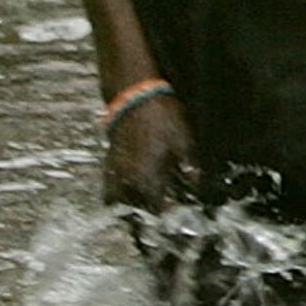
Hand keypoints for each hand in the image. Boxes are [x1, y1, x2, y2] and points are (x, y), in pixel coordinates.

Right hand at [102, 91, 197, 214]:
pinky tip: (130, 180)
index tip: (176, 205)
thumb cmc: (162, 117)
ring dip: (129, 201)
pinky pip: (108, 183)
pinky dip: (116, 188)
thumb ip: (191, 168)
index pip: (156, 208)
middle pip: (134, 208)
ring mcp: (116, 169)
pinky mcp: (109, 158)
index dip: (168, 210)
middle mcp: (128, 178)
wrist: (135, 95)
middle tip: (160, 200)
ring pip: (116, 199)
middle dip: (146, 208)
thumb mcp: (185, 141)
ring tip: (143, 195)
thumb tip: (197, 186)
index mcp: (147, 178)